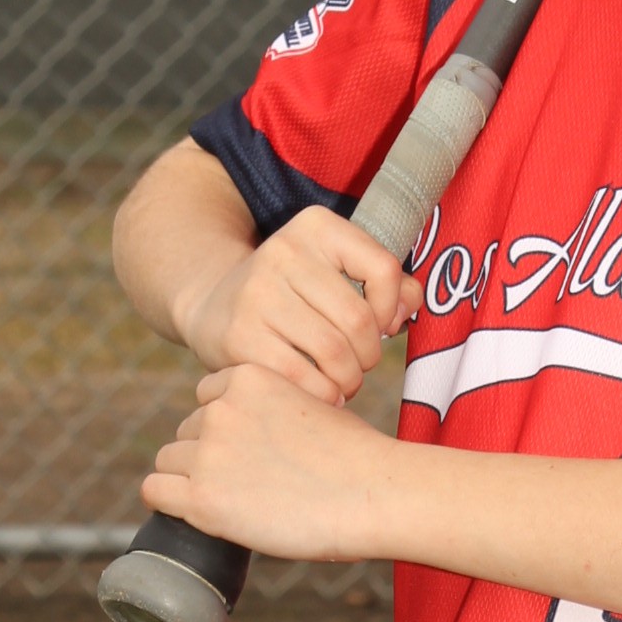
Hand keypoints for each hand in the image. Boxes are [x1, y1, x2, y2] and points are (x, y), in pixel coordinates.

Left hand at [143, 363, 395, 562]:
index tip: (249, 450)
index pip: (207, 398)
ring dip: (192, 480)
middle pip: (187, 432)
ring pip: (169, 462)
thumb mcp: (312, 404)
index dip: (225, 428)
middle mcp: (219, 410)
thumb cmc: (357, 457)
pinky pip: (155, 491)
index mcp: (245, 379)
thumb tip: (252, 434)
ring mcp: (207, 454)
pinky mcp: (202, 499)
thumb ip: (272, 409)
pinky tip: (198, 513)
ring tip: (235, 501)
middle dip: (209, 455)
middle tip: (249, 483)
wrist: (375, 494)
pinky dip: (170, 503)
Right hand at [173, 205, 420, 401]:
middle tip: (360, 364)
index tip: (381, 325)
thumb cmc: (296, 293)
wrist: (213, 303)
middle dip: (369, 354)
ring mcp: (257, 293)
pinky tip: (322, 392)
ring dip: (349, 379)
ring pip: (333, 352)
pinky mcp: (240, 335)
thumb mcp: (336, 270)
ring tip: (344, 382)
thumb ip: (387, 283)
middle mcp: (284, 252)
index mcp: (317, 227)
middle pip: (359, 319)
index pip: (383, 269)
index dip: (392, 308)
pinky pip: (302, 378)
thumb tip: (408, 308)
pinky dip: (323, 394)